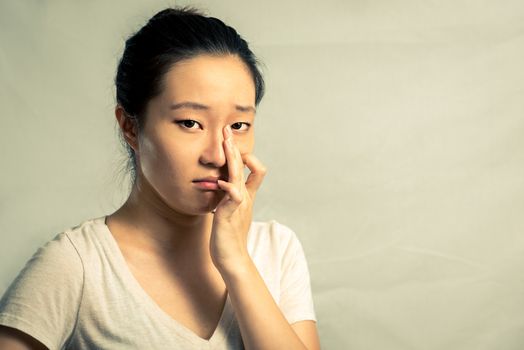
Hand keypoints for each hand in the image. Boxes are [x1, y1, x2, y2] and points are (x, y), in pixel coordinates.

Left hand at [210, 125, 266, 273]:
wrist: (233, 258)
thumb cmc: (228, 237)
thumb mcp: (230, 212)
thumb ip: (229, 199)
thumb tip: (221, 188)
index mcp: (244, 196)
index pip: (251, 170)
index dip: (242, 156)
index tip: (230, 144)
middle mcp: (244, 197)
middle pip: (244, 166)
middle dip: (234, 147)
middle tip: (227, 130)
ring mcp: (239, 205)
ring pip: (239, 176)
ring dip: (233, 158)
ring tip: (227, 143)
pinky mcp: (231, 214)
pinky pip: (233, 197)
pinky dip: (229, 188)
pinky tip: (221, 182)